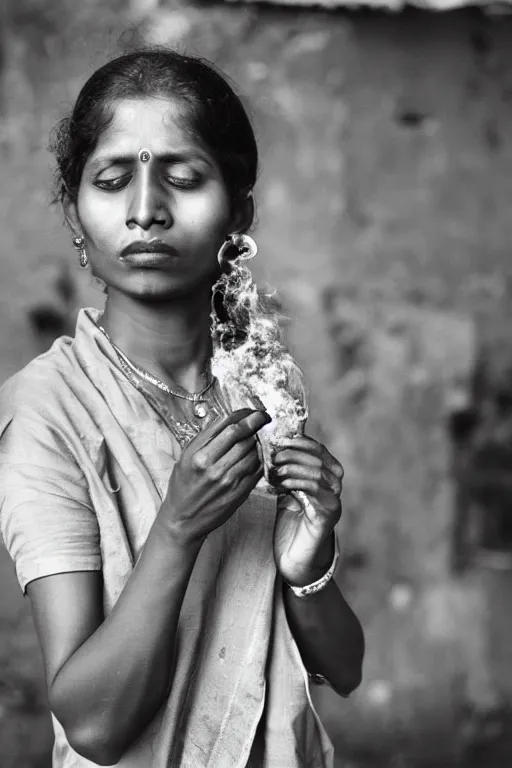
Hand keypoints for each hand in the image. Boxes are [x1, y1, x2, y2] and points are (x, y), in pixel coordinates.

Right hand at [160, 409, 270, 544]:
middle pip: (244, 436)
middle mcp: (213, 467)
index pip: (228, 425)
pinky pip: (257, 470)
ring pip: (253, 452)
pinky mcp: (239, 493)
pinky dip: (261, 459)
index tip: (253, 412)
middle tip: (263, 419)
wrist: (183, 519)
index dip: (245, 415)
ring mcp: (228, 481)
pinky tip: (259, 454)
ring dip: (260, 441)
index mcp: (198, 455)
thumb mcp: (186, 457)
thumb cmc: (183, 486)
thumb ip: (205, 438)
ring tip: (260, 436)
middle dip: (257, 424)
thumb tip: (226, 418)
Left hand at [269, 436, 343, 586]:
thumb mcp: (286, 488)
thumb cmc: (290, 521)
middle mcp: (335, 484)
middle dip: (292, 454)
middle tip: (273, 456)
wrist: (294, 556)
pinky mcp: (329, 514)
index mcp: (328, 474)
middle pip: (317, 458)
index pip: (317, 448)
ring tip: (274, 471)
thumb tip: (272, 447)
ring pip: (317, 472)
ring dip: (292, 467)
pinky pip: (315, 489)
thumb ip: (285, 469)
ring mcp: (335, 499)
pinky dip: (297, 482)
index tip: (277, 439)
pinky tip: (282, 484)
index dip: (298, 442)